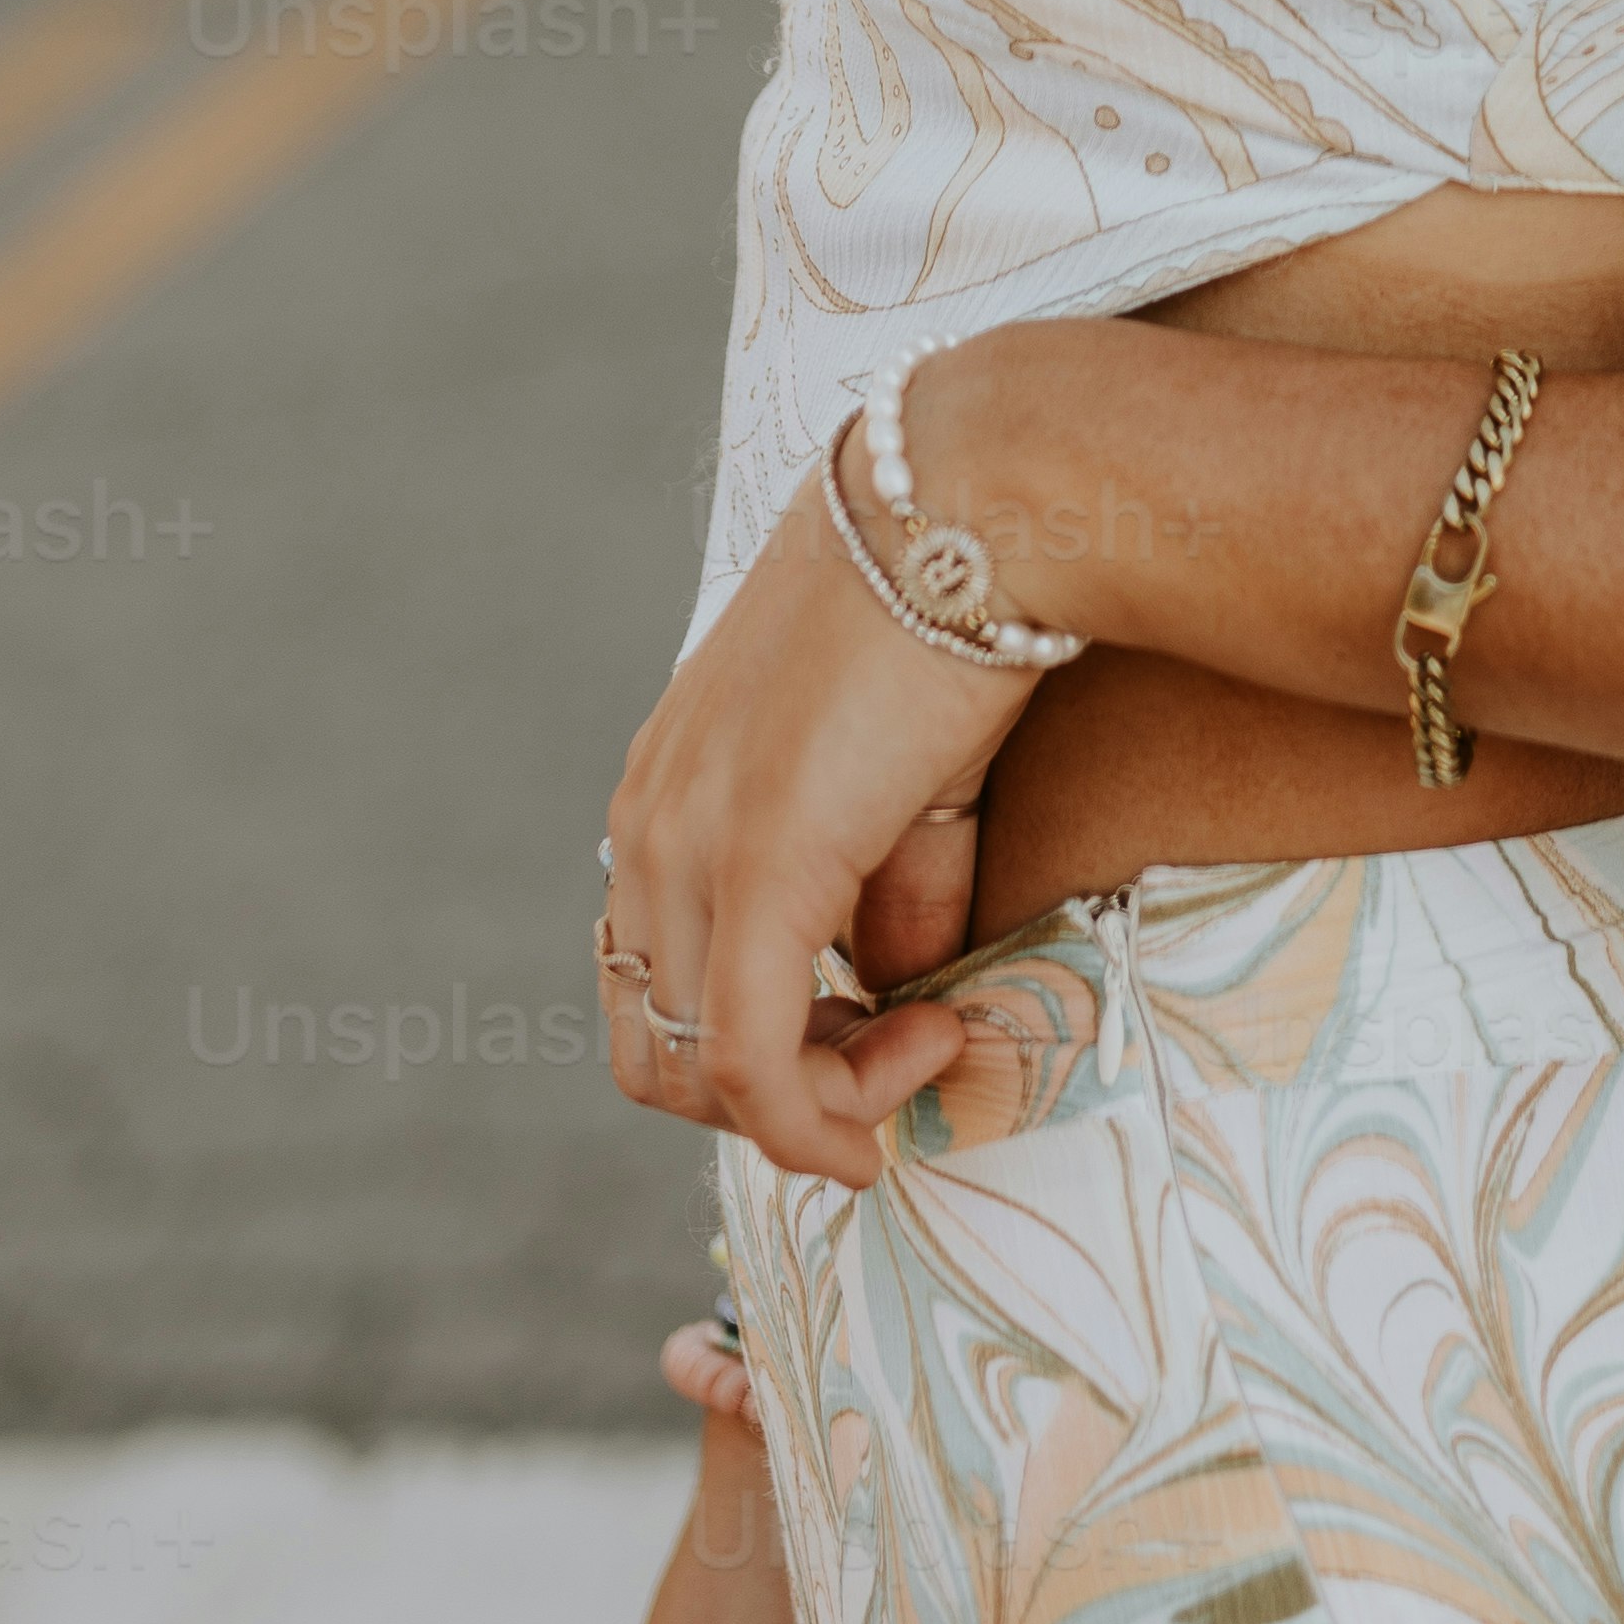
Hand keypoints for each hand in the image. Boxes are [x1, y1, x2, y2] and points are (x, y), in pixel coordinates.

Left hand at [600, 444, 1024, 1186]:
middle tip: (902, 1050)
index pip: (658, 985)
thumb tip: (903, 1002)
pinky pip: (753, 1061)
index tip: (890, 1025)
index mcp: (666, 794)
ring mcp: (691, 843)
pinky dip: (819, 1118)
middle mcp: (649, 823)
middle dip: (778, 1093)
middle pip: (653, 1053)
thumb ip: (889, 903)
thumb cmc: (950, 620)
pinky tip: (916, 1071)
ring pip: (696, 1071)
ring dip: (817, 1101)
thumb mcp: (906, 786)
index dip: (765, 1047)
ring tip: (929, 1040)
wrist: (974, 504)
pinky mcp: (760, 864)